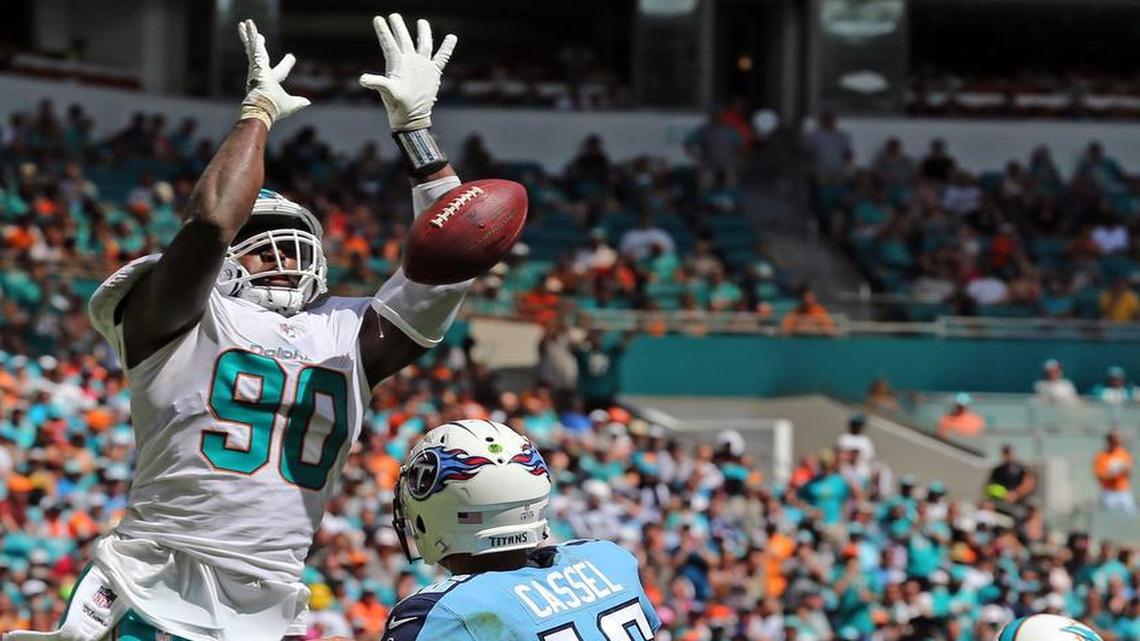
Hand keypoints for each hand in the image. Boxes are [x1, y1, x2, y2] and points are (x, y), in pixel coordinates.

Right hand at [238, 19, 310, 124]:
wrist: (264, 107)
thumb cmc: (275, 107)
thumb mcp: (290, 104)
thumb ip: (298, 102)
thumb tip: (307, 102)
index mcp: (270, 82)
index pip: (280, 71)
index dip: (287, 64)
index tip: (292, 56)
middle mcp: (261, 73)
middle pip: (261, 55)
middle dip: (259, 46)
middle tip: (260, 36)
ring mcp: (256, 67)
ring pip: (253, 47)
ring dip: (250, 35)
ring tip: (246, 23)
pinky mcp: (254, 61)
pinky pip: (252, 44)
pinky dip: (250, 34)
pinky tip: (247, 23)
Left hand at [359, 13, 456, 130]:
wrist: (412, 116)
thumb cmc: (398, 105)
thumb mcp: (388, 93)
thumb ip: (377, 83)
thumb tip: (363, 80)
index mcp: (398, 63)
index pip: (389, 43)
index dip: (383, 31)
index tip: (378, 19)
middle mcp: (410, 61)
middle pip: (405, 39)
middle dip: (399, 27)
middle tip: (394, 15)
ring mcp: (422, 65)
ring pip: (424, 44)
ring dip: (424, 32)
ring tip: (422, 22)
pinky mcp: (433, 72)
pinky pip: (442, 57)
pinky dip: (447, 48)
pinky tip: (452, 37)